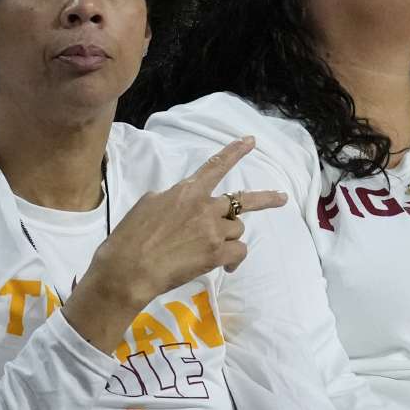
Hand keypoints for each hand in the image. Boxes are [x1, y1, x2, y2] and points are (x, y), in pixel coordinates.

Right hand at [64, 137, 287, 352]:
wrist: (128, 268)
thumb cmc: (129, 238)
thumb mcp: (148, 204)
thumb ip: (172, 199)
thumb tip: (184, 205)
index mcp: (186, 191)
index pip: (215, 166)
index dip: (235, 152)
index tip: (251, 141)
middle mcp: (204, 206)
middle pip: (240, 202)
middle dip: (264, 200)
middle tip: (281, 198)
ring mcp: (212, 230)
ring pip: (237, 229)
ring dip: (229, 238)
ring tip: (212, 250)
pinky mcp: (216, 253)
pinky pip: (239, 252)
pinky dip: (234, 260)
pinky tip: (223, 266)